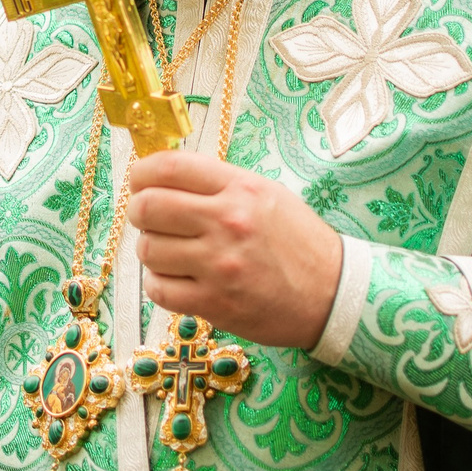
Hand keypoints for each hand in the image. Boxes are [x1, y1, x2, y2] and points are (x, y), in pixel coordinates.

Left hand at [126, 150, 342, 349]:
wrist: (332, 294)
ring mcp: (220, 265)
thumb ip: (217, 184)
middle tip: (148, 217)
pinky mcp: (215, 303)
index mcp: (241, 189)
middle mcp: (228, 222)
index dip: (142, 173)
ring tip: (170, 252)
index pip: (170, 167)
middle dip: (139, 211)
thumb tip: (162, 177)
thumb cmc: (297, 242)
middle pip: (149, 207)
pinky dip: (159, 284)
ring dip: (151, 250)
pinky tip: (176, 279)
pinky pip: (159, 289)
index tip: (139, 181)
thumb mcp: (265, 195)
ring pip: (149, 250)